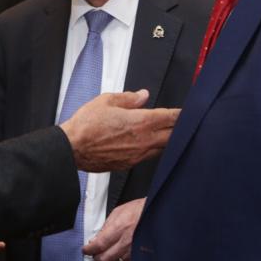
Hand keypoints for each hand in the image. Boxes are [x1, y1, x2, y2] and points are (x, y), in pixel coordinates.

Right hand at [59, 90, 178, 172]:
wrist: (73, 149)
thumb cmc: (86, 125)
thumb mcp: (107, 101)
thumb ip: (129, 98)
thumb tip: (142, 96)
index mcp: (141, 122)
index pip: (170, 117)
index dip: (182, 114)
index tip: (188, 112)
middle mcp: (144, 140)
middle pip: (173, 136)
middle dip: (179, 129)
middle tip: (183, 124)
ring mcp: (138, 155)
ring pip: (162, 148)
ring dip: (167, 140)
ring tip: (168, 133)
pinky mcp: (129, 164)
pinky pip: (148, 157)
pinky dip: (152, 149)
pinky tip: (149, 144)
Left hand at [83, 197, 144, 260]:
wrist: (155, 213)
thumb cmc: (137, 209)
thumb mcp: (118, 211)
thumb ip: (106, 226)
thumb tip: (96, 238)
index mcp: (119, 228)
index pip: (99, 244)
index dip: (89, 249)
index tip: (85, 250)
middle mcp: (126, 241)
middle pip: (106, 258)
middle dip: (97, 258)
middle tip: (94, 254)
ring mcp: (134, 250)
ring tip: (106, 256)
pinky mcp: (140, 255)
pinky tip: (117, 258)